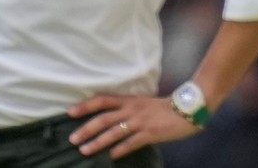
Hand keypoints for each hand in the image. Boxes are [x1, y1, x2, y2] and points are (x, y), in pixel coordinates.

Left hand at [68, 94, 198, 159]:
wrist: (187, 109)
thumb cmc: (163, 108)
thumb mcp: (142, 103)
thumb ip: (126, 109)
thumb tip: (109, 118)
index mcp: (129, 100)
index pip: (103, 100)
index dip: (86, 106)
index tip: (70, 112)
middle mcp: (132, 110)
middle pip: (104, 118)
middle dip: (86, 129)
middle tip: (73, 138)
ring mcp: (140, 122)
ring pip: (113, 132)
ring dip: (97, 142)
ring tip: (84, 150)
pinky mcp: (150, 134)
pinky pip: (131, 143)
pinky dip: (119, 150)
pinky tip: (110, 157)